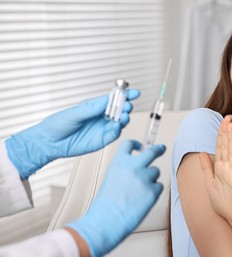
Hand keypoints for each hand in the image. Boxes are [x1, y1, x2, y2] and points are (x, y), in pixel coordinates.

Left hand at [5, 89, 139, 178]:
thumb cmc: (58, 124)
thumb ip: (92, 109)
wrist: (50, 142)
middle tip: (127, 105)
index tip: (134, 92)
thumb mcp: (75, 113)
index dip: (125, 95)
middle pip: (119, 110)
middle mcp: (101, 117)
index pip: (113, 99)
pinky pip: (114, 135)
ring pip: (119, 122)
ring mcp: (102, 129)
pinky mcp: (102, 140)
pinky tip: (117, 126)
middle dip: (126, 107)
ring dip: (124, 118)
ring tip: (124, 115)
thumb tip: (106, 101)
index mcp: (95, 107)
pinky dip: (118, 130)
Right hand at [67, 140, 165, 256]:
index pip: (129, 144)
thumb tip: (136, 169)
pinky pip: (159, 186)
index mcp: (119, 163)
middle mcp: (133, 167)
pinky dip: (154, 191)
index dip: (136, 143)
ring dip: (151, 178)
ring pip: (155, 171)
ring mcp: (144, 178)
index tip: (141, 146)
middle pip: (151, 152)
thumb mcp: (110, 179)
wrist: (105, 222)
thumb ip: (123, 171)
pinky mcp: (153, 191)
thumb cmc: (104, 206)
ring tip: (139, 192)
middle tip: (161, 149)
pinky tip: (143, 199)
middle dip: (158, 149)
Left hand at [200, 115, 231, 227]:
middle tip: (228, 116)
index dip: (220, 133)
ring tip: (231, 125)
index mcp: (220, 167)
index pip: (220, 146)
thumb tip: (201, 153)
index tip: (223, 120)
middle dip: (226, 131)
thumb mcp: (210, 182)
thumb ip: (206, 167)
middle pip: (226, 146)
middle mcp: (227, 168)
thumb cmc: (224, 202)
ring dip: (231, 139)